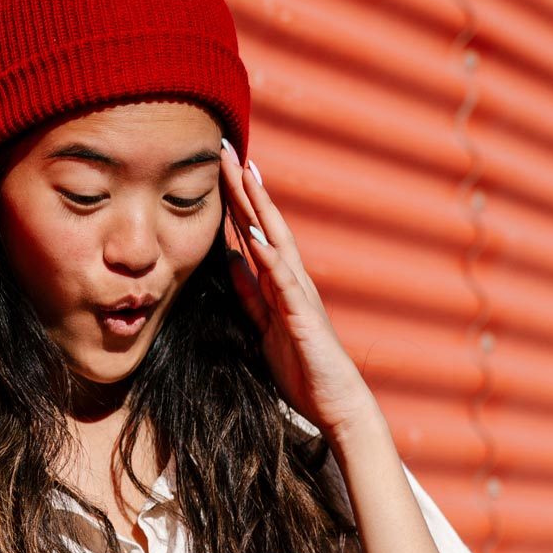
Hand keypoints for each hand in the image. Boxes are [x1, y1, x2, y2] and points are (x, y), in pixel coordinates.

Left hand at [218, 138, 382, 438]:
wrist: (335, 404)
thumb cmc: (302, 368)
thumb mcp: (263, 326)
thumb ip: (249, 293)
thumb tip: (230, 260)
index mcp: (278, 283)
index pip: (253, 232)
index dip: (236, 199)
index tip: (217, 166)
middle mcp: (291, 280)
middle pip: (264, 224)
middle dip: (244, 188)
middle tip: (224, 149)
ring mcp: (299, 295)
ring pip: (276, 241)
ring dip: (259, 208)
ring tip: (242, 174)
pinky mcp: (303, 317)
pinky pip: (284, 283)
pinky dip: (270, 257)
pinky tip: (255, 235)